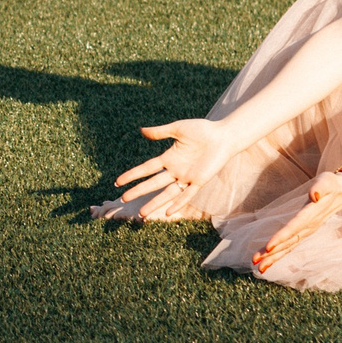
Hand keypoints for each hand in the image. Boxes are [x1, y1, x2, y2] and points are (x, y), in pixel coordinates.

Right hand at [101, 118, 238, 220]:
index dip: (132, 175)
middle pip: (153, 183)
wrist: (223, 136)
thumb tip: (141, 131)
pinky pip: (187, 195)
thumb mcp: (178, 129)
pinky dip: (177, 203)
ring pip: (167, 193)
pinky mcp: (199, 181)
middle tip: (123, 199)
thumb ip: (160, 132)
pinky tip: (167, 212)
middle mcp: (176, 170)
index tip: (118, 182)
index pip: (146, 169)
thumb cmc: (202, 130)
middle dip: (138, 191)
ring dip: (154, 203)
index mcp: (169, 158)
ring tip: (142, 213)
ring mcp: (187, 177)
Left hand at [256, 170, 341, 272]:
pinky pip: (291, 245)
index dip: (281, 237)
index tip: (268, 246)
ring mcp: (307, 231)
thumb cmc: (332, 184)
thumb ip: (321, 188)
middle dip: (272, 253)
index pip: (294, 227)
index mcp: (312, 214)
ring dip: (273, 257)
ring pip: (288, 247)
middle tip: (255, 261)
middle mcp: (309, 227)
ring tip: (258, 267)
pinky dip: (279, 254)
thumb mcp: (327, 182)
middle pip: (288, 242)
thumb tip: (314, 195)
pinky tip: (268, 261)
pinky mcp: (304, 232)